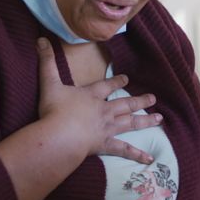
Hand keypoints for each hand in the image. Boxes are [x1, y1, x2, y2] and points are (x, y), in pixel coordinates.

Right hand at [36, 38, 158, 163]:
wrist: (60, 135)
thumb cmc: (54, 110)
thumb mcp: (49, 83)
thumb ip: (47, 62)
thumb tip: (41, 40)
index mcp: (91, 95)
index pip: (107, 85)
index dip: (117, 82)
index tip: (127, 79)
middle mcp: (103, 111)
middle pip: (125, 104)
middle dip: (139, 100)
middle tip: (153, 98)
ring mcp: (107, 128)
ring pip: (130, 123)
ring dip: (145, 120)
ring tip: (159, 119)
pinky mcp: (106, 145)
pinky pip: (125, 150)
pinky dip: (137, 155)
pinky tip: (149, 159)